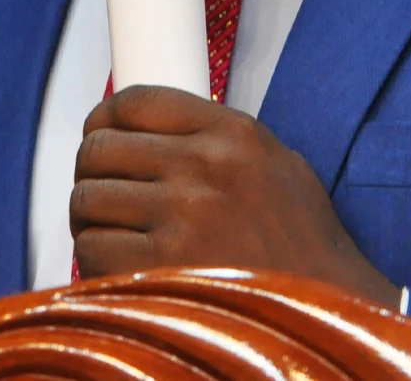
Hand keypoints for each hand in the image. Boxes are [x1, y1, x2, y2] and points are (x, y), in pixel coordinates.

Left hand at [71, 84, 398, 305]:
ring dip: (90, 218)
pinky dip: (96, 259)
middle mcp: (205, 167)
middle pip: (100, 149)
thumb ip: (219, 139)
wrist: (323, 309)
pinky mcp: (159, 268)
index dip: (104, 118)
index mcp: (233, 134)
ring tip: (112, 230)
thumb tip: (153, 130)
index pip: (136, 102)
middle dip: (92, 170)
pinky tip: (122, 263)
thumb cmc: (302, 246)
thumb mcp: (276, 165)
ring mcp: (181, 217)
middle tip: (103, 190)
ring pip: (87, 199)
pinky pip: (92, 248)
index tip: (99, 132)